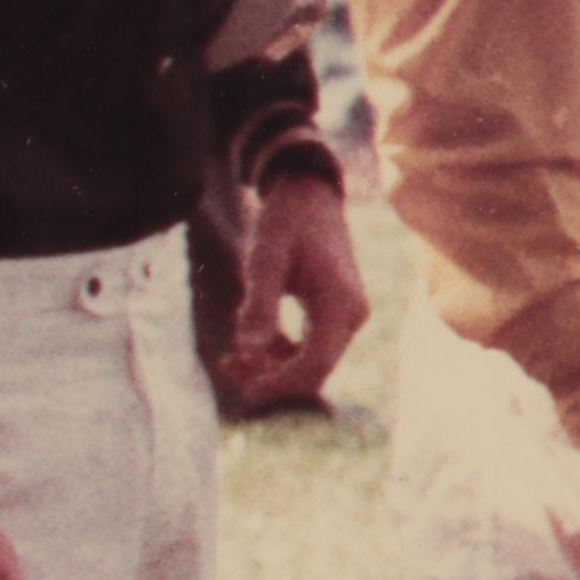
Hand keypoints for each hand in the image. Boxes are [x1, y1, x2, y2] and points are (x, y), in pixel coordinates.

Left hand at [212, 173, 368, 406]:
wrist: (309, 195)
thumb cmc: (285, 222)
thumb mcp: (264, 257)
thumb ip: (259, 303)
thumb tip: (250, 350)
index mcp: (339, 303)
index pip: (315, 364)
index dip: (280, 383)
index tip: (244, 385)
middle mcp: (352, 315)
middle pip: (316, 369)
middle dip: (272, 376)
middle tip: (228, 365)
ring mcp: (348, 315)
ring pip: (313, 363)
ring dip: (274, 366)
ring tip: (231, 356)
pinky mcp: (338, 314)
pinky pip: (312, 348)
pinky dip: (282, 352)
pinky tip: (251, 342)